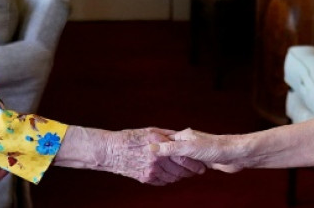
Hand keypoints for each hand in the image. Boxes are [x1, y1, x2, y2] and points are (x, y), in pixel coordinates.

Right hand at [55, 126, 205, 184]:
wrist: (111, 151)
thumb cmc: (131, 138)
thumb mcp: (151, 130)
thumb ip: (168, 135)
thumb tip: (183, 135)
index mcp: (160, 145)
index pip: (184, 157)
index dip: (195, 163)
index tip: (203, 164)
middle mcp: (156, 159)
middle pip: (181, 170)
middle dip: (192, 171)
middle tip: (198, 170)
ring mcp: (151, 170)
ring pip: (173, 178)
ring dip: (181, 176)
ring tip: (186, 173)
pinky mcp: (145, 178)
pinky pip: (163, 182)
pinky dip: (169, 179)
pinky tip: (171, 175)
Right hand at [157, 128, 244, 173]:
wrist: (236, 154)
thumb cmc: (215, 147)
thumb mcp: (189, 148)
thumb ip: (170, 149)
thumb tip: (151, 148)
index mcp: (183, 136)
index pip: (164, 141)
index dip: (155, 148)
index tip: (144, 154)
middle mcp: (187, 142)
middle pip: (170, 152)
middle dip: (163, 160)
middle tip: (152, 169)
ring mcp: (194, 152)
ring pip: (178, 161)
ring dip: (173, 167)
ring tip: (166, 174)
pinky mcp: (201, 161)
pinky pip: (186, 166)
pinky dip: (182, 171)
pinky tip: (179, 176)